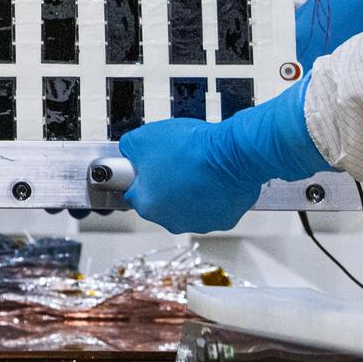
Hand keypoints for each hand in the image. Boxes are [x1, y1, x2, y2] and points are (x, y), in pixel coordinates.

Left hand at [119, 81, 329, 233]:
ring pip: (186, 206)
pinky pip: (211, 207)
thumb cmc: (191, 147)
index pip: (134, 193)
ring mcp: (199, 224)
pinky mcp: (223, 220)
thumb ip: (129, 149)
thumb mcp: (142, 137)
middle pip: (161, 202)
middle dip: (165, 184)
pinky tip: (213, 177)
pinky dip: (211, 194)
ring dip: (188, 190)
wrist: (233, 153)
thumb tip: (129, 153)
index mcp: (148, 205)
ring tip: (196, 167)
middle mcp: (171, 221)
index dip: (139, 176)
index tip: (147, 166)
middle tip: (174, 162)